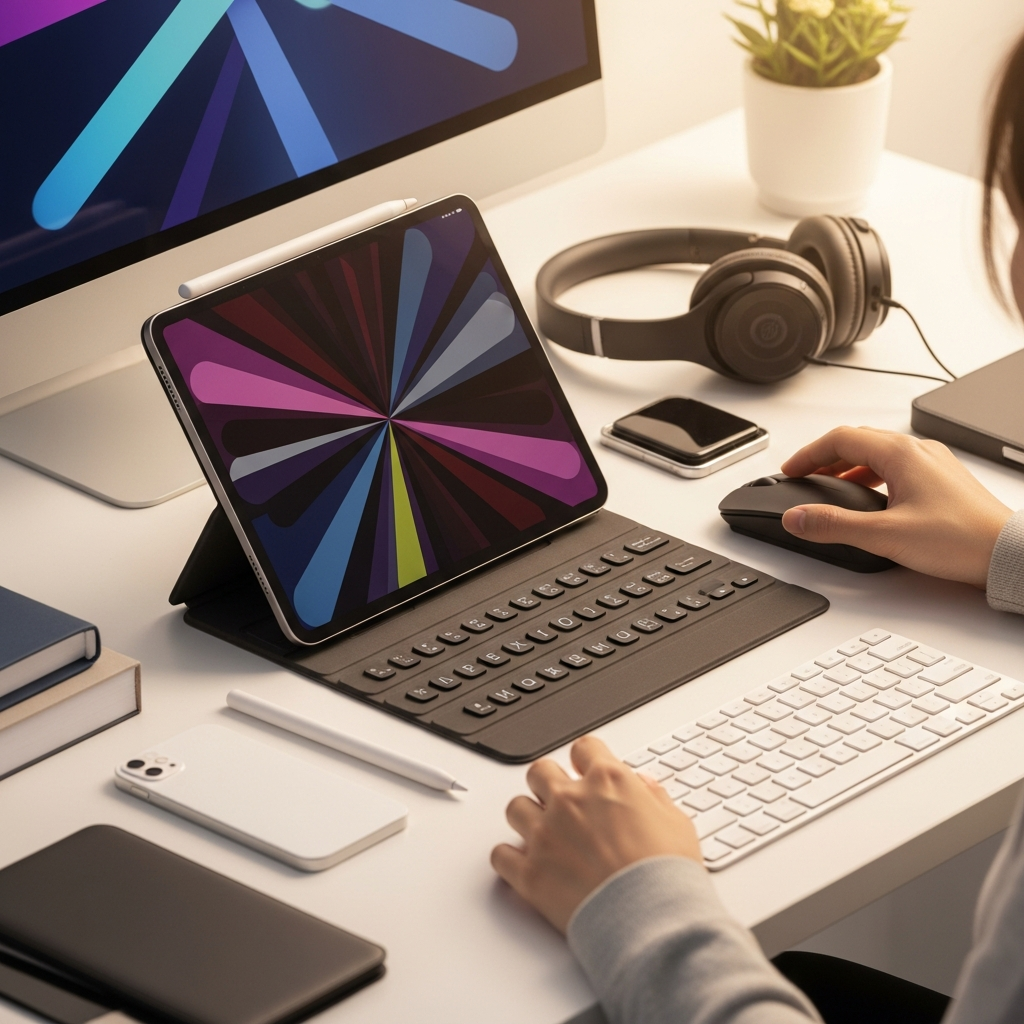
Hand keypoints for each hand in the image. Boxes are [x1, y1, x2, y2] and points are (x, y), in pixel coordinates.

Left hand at [491, 735, 701, 933]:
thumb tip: (644, 786)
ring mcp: (546, 834)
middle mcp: (571, 800)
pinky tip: (523, 863)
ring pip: (515, 808)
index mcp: (608, 782)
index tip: (585, 767)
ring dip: (527, 817)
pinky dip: (510, 858)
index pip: (584, 748)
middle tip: (560, 800)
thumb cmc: (667, 875)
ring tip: (543, 833)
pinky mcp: (529, 872)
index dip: (585, 758)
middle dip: (548, 783)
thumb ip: (655, 798)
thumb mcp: (677, 824)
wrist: (653, 921)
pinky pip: (501, 855)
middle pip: (540, 771)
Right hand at [780, 426, 1012, 586]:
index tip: (790, 470)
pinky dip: (872, 475)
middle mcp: (918, 451)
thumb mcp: (885, 535)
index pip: (839, 439)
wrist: (1008, 554)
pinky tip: (870, 498)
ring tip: (831, 485)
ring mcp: (933, 463)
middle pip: (858, 441)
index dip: (808, 454)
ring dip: (848, 466)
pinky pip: (897, 466)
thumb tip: (795, 518)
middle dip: (825, 457)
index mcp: (901, 454)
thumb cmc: (961, 540)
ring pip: (878, 453)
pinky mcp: (943, 480)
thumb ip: (834, 526)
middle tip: (805, 476)